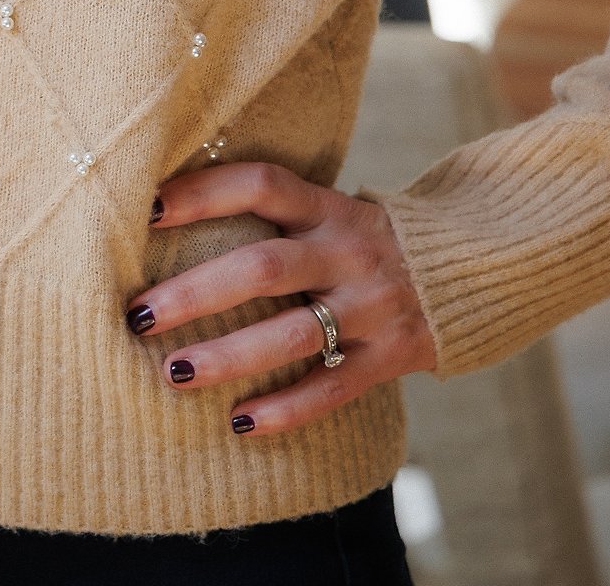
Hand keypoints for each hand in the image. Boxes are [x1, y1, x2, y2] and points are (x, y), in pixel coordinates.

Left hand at [125, 161, 435, 435]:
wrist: (470, 268)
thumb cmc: (365, 240)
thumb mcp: (330, 211)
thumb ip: (275, 215)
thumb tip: (171, 213)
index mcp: (327, 207)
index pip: (261, 185)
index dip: (205, 193)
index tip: (148, 208)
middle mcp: (347, 252)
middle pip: (264, 268)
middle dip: (197, 292)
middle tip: (138, 313)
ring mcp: (369, 307)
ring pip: (291, 335)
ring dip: (227, 357)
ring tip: (173, 373)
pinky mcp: (388, 357)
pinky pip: (331, 388)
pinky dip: (285, 409)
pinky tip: (240, 424)